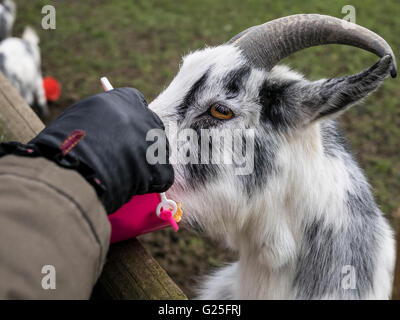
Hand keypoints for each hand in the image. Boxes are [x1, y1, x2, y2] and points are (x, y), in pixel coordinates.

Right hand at [0, 88, 173, 213]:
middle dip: (140, 142)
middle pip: (151, 129)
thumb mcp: (82, 115)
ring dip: (145, 163)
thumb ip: (103, 117)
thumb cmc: (65, 141)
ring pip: (158, 152)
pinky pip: (162, 176)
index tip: (121, 135)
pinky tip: (133, 186)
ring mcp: (155, 141)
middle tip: (122, 157)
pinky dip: (151, 184)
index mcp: (126, 99)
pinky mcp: (159, 167)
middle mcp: (145, 116)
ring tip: (121, 173)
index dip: (129, 123)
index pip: (138, 106)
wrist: (69, 167)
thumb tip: (109, 125)